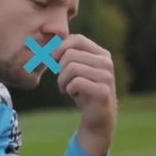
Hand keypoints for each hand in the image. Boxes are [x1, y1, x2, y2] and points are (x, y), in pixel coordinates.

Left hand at [54, 34, 117, 155]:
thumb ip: (68, 54)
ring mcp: (106, 76)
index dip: (60, 47)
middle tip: (64, 81)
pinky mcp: (103, 91)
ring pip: (71, 68)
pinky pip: (75, 83)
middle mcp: (106, 62)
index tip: (53, 59)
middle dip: (60, 69)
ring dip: (63, 81)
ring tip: (68, 88)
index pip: (77, 39)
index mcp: (102, 54)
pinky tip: (74, 95)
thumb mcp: (77, 69)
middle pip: (69, 55)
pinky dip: (69, 89)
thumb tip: (48, 43)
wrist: (98, 116)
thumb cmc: (84, 89)